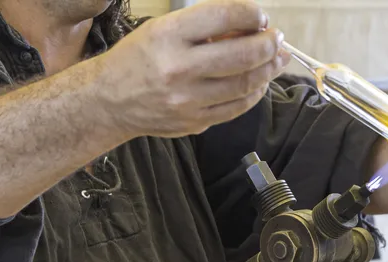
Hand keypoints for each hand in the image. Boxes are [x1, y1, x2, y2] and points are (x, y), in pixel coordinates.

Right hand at [96, 0, 289, 137]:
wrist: (109, 101)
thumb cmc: (138, 59)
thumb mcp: (162, 29)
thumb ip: (203, 28)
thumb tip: (249, 27)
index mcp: (167, 36)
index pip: (223, 16)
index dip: (251, 14)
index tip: (261, 16)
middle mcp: (178, 68)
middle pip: (242, 55)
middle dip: (269, 44)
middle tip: (277, 39)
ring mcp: (188, 100)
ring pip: (245, 84)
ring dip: (269, 69)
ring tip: (277, 58)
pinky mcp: (195, 121)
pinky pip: (237, 107)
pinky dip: (255, 92)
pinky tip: (260, 82)